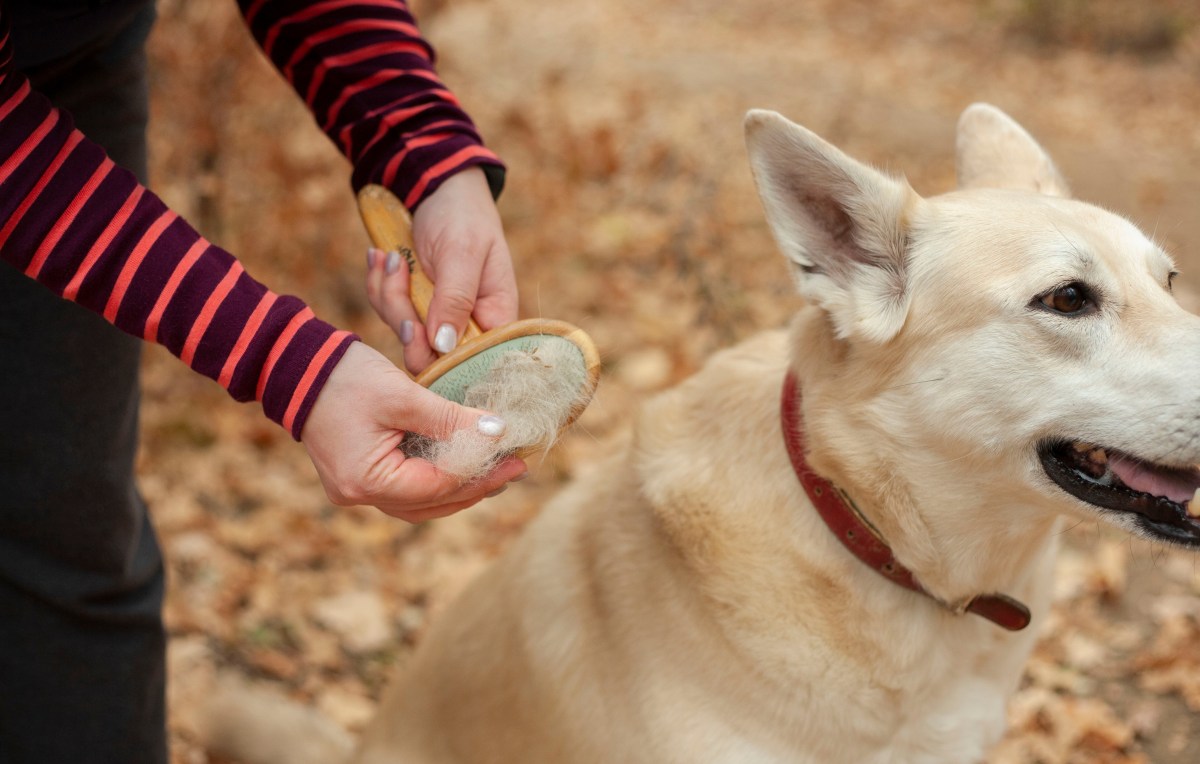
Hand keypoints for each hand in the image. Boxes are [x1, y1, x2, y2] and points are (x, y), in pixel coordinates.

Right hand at [300, 341, 525, 521]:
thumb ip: (449, 418)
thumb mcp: (403, 395)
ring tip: (496, 468)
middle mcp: (359, 495)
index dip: (481, 475)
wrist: (293, 365)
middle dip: (476, 487)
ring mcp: (355, 489)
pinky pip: (407, 488)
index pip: (438, 488)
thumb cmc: (344, 376)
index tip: (516, 459)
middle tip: (515, 467)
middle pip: (432, 504)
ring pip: (420, 501)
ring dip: (458, 487)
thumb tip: (497, 434)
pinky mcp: (358, 476)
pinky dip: (436, 479)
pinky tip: (462, 464)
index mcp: (367, 480)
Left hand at [366, 166, 517, 372]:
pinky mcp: (415, 304)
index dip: (441, 357)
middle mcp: (468, 324)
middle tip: (398, 270)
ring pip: (403, 331)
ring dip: (388, 292)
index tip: (414, 329)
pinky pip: (389, 310)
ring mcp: (438, 315)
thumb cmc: (463, 215)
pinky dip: (380, 283)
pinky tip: (381, 256)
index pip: (472, 360)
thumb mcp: (461, 253)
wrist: (438, 186)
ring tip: (390, 255)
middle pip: (430, 351)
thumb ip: (454, 300)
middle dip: (403, 313)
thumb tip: (444, 346)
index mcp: (495, 317)